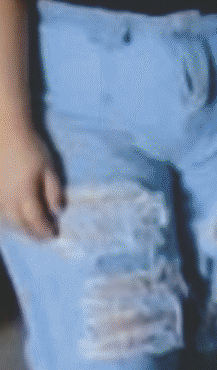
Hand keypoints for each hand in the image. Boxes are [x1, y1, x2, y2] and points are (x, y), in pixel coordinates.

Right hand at [0, 123, 62, 240]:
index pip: (36, 221)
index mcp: (24, 195)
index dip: (45, 230)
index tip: (54, 234)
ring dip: (20, 227)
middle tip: (44, 237)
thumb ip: (54, 191)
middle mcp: (6, 200)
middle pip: (20, 224)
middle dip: (33, 233)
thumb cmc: (30, 148)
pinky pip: (0, 211)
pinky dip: (9, 218)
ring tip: (31, 230)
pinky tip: (15, 217)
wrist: (5, 133)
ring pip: (7, 220)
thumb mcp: (49, 168)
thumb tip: (57, 211)